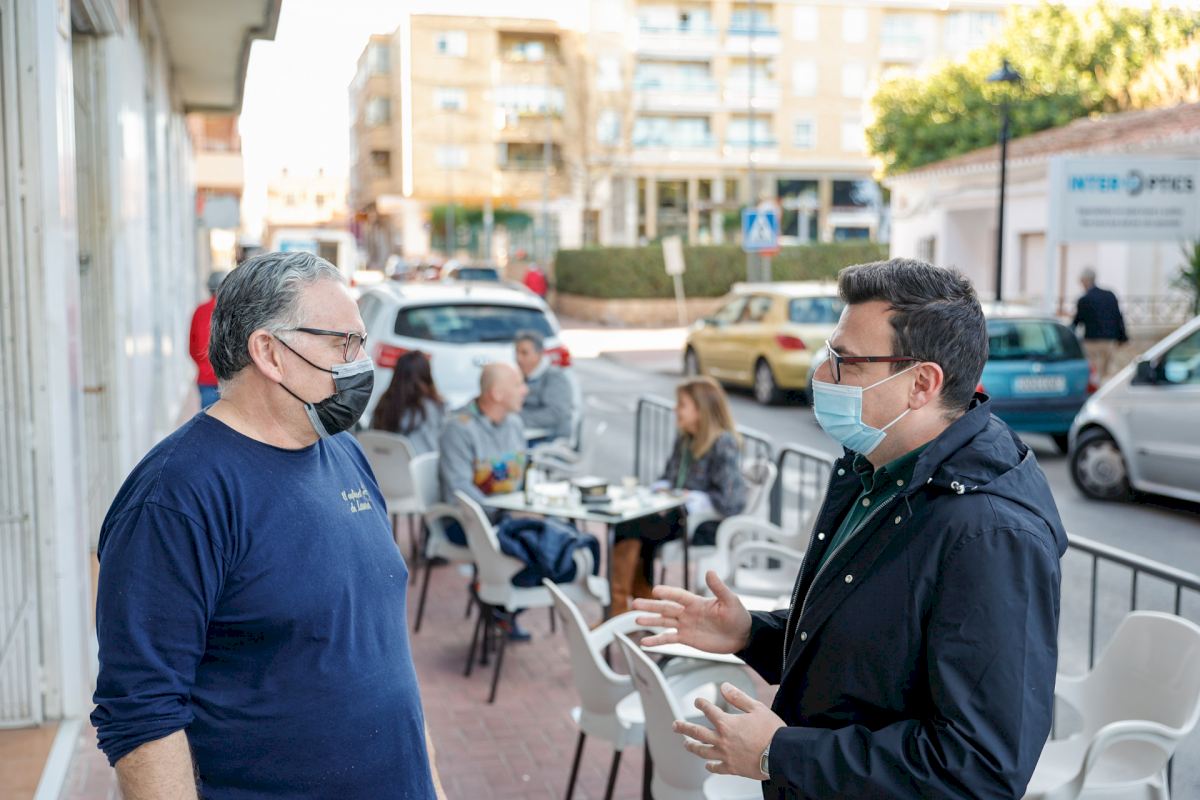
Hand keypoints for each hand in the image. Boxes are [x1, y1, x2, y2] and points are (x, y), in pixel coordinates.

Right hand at [633, 570, 751, 653]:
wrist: (742, 636)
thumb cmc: (738, 616)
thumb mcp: (730, 601)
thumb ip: (718, 588)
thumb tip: (709, 571)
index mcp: (697, 602)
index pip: (678, 596)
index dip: (668, 593)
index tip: (655, 591)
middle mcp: (688, 612)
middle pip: (665, 608)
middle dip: (650, 606)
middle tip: (635, 603)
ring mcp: (686, 625)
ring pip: (664, 622)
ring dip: (650, 621)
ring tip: (636, 620)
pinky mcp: (687, 639)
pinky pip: (669, 639)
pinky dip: (657, 641)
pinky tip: (645, 643)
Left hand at [674, 682, 785, 779]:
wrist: (782, 754)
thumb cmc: (772, 731)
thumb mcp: (756, 708)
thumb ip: (738, 697)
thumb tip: (724, 686)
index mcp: (727, 723)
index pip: (709, 710)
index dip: (701, 704)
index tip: (697, 701)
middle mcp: (722, 740)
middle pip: (697, 733)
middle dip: (684, 728)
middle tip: (676, 725)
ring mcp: (726, 755)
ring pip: (703, 751)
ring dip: (692, 747)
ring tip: (686, 744)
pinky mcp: (733, 768)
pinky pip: (717, 768)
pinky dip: (711, 766)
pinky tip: (707, 766)